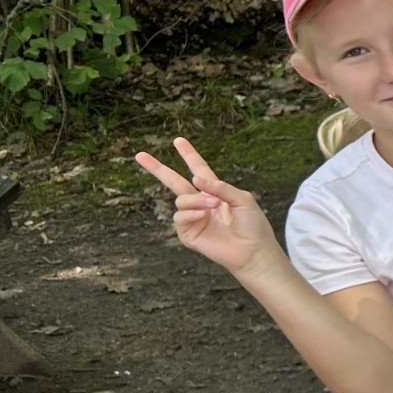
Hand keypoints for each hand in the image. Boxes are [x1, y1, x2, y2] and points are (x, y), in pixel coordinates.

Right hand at [134, 137, 279, 277]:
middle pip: (174, 182)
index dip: (189, 155)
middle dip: (157, 168)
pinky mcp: (188, 233)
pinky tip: (204, 217)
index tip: (178, 140)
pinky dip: (191, 213)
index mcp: (215, 192)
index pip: (199, 169)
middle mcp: (201, 203)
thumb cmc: (253, 225)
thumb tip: (196, 178)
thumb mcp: (242, 199)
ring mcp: (193, 218)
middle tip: (139, 155)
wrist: (253, 251)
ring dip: (196, 200)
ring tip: (214, 206)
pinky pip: (180, 216)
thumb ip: (220, 187)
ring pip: (181, 200)